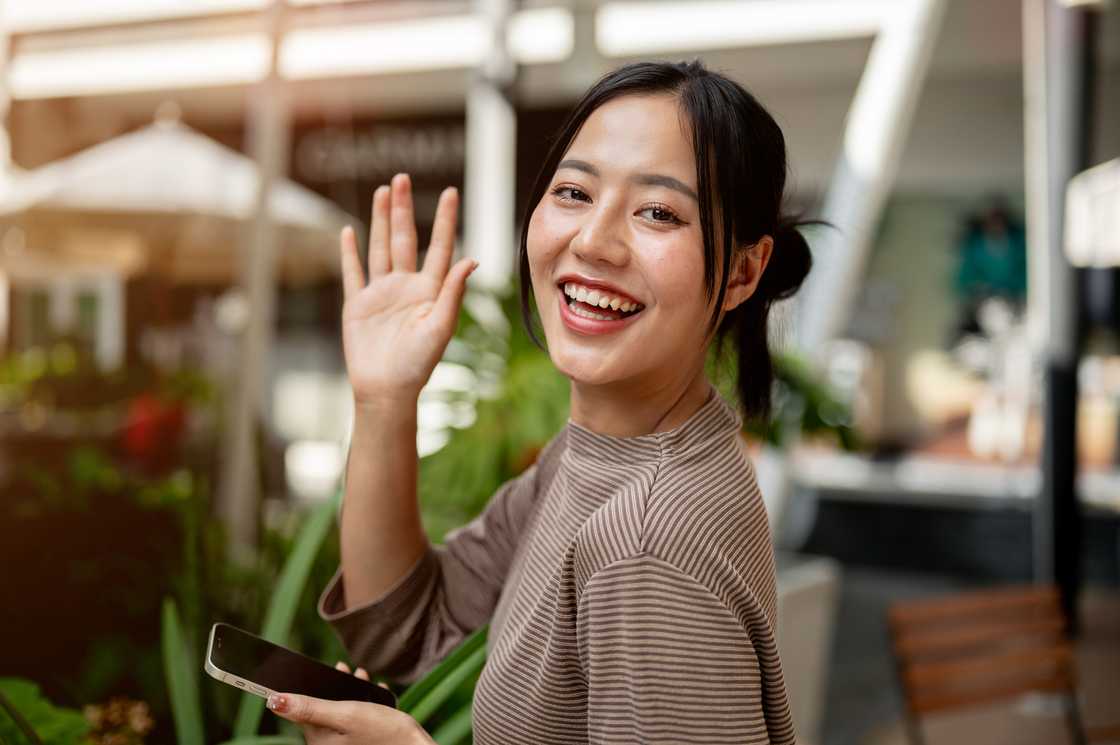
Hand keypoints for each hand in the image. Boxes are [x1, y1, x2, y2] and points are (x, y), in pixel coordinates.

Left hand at [266, 661, 434, 744]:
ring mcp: (344, 742)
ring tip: (362, 676)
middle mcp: (327, 743)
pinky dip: (363, 702)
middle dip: (334, 685)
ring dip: (350, 690)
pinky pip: (355, 716)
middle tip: (346, 668)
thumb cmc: (381, 732)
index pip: (300, 707)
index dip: (303, 685)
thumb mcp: (345, 714)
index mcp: (317, 739)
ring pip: (339, 709)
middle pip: (321, 706)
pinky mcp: (360, 739)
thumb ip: (310, 707)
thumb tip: (274, 700)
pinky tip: (375, 693)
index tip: (308, 668)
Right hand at [340, 173, 477, 409]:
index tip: (452, 192)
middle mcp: (406, 286)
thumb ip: (453, 292)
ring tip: (383, 192)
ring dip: (381, 220)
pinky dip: (349, 252)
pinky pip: (353, 272)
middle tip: (403, 178)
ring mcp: (381, 293)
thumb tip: (471, 259)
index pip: (440, 247)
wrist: (386, 389)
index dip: (446, 220)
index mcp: (430, 291)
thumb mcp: (440, 327)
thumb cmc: (418, 364)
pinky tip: (349, 231)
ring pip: (380, 248)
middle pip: (405, 239)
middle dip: (404, 209)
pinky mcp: (358, 304)